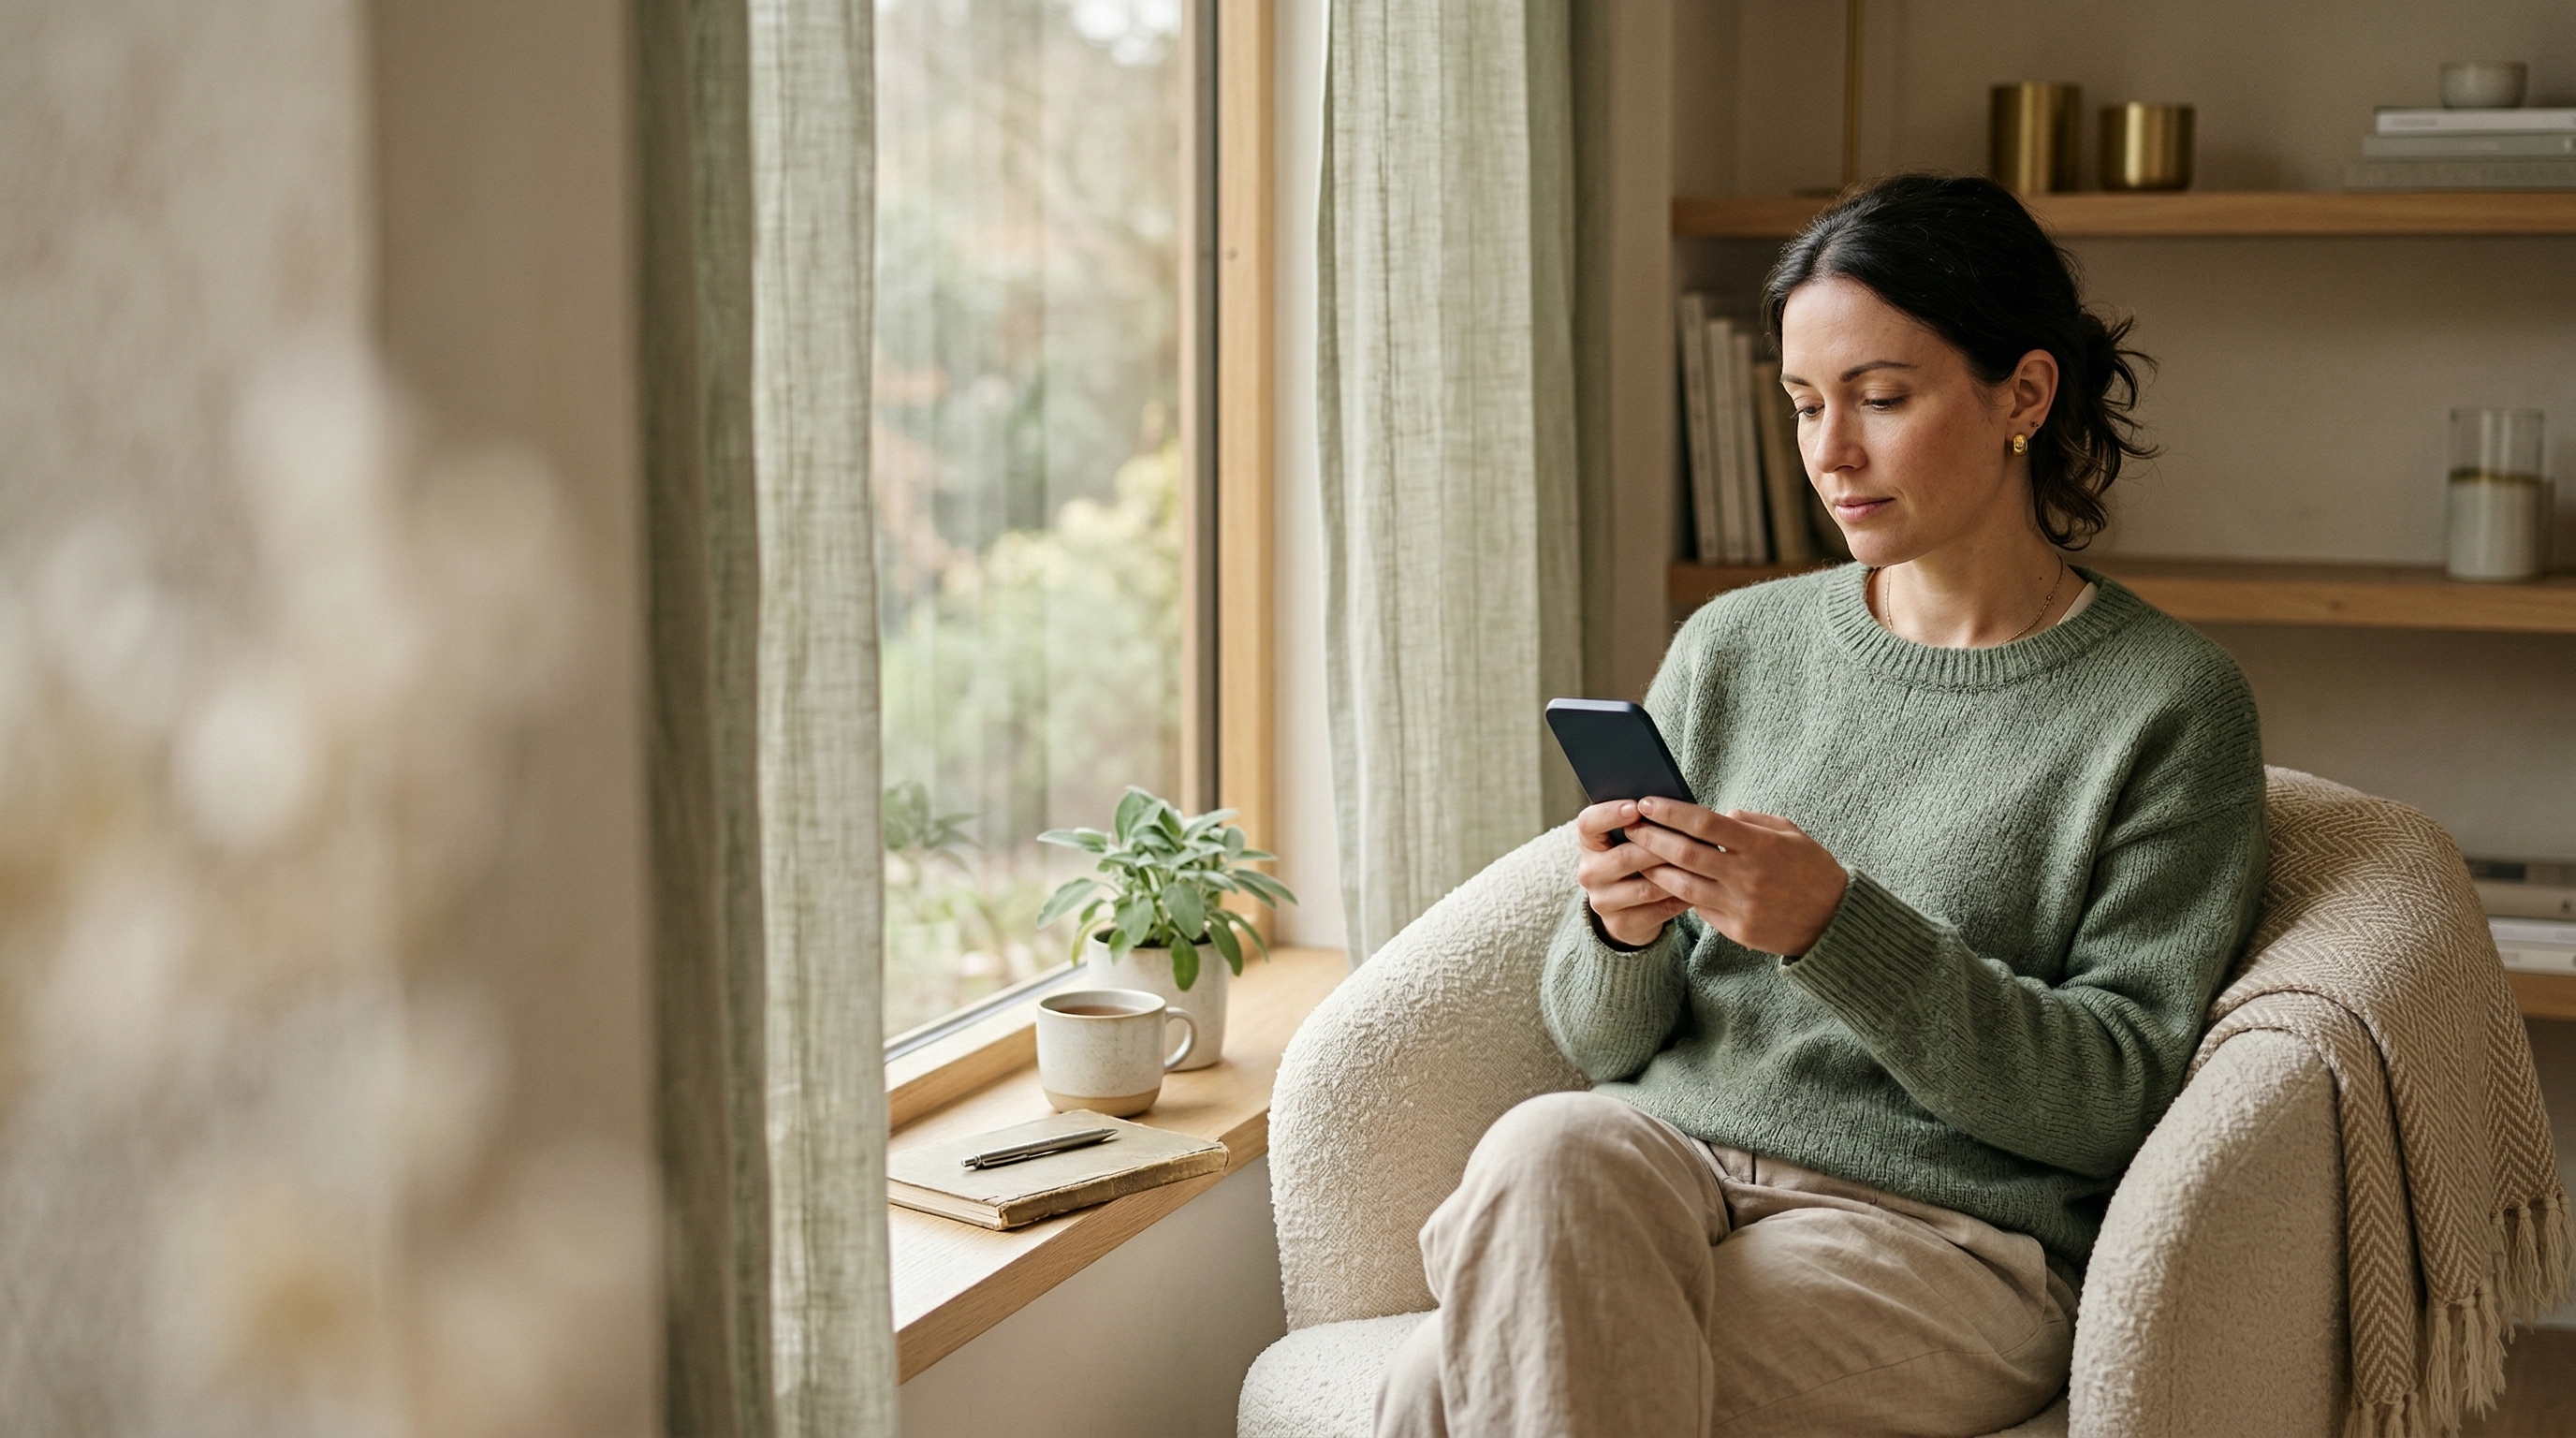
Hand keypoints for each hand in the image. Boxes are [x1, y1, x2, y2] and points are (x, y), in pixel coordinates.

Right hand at [1573, 800, 1691, 947]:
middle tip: (1687, 839)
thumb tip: (1671, 803)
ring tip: (1700, 867)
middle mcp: (1589, 872)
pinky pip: (1655, 912)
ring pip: (1644, 888)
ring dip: (1675, 877)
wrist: (1629, 907)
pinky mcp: (1619, 924)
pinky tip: (1698, 891)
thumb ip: (1644, 821)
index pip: (1589, 823)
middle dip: (1658, 847)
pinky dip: (1679, 900)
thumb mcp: (1633, 838)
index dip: (1610, 813)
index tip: (1636, 806)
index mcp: (1589, 842)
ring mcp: (1601, 901)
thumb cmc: (1638, 859)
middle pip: (1623, 857)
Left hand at [1626, 797, 1849, 956]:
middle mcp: (1747, 876)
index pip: (1704, 823)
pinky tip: (1663, 881)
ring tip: (1637, 855)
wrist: (1835, 921)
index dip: (1671, 811)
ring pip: (1683, 885)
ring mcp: (1741, 906)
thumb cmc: (1811, 868)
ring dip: (1655, 869)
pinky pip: (1699, 908)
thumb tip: (1718, 813)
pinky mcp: (1737, 931)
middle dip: (1652, 838)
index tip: (1647, 802)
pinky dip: (1679, 893)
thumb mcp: (1790, 833)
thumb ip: (1751, 821)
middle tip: (1631, 826)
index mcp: (1760, 846)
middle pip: (1686, 853)